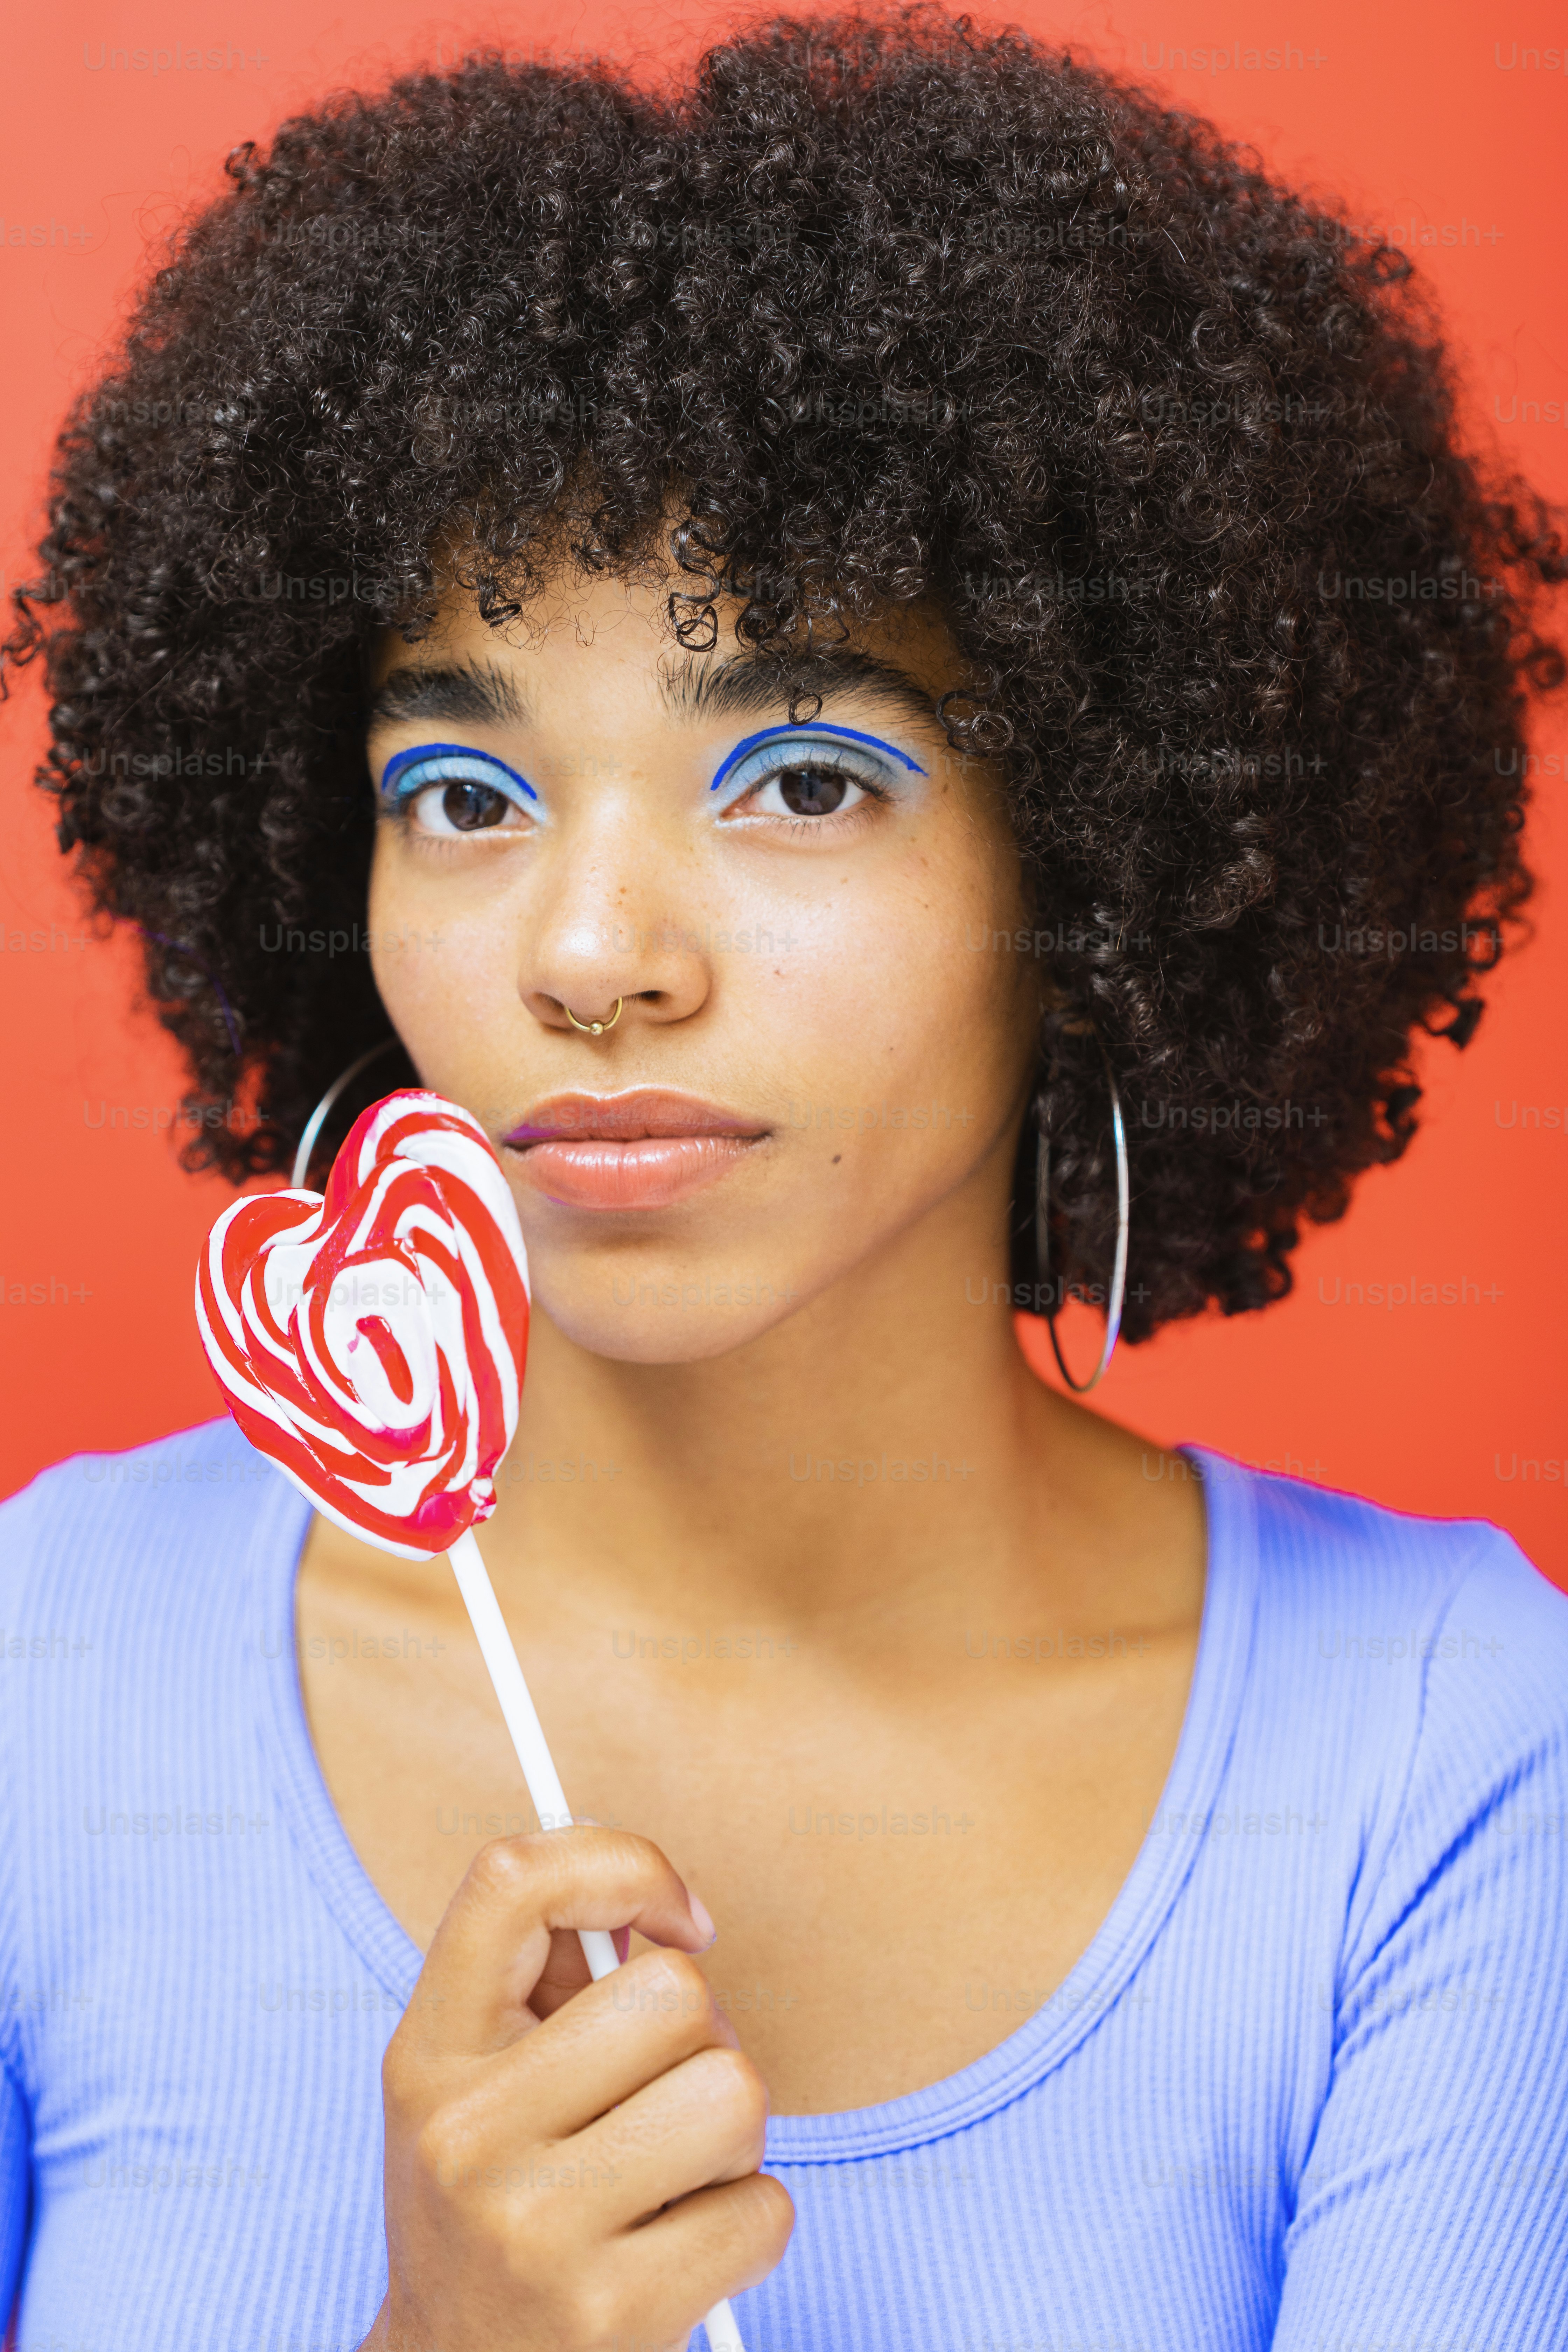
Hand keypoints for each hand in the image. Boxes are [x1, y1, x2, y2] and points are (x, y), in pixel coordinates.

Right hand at [357, 1827, 793, 2350]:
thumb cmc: (494, 2211)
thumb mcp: (481, 2087)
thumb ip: (550, 1981)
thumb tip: (660, 1905)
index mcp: (428, 2057)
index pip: (512, 1880)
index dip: (623, 1863)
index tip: (676, 1919)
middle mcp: (467, 2135)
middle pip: (675, 1992)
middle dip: (704, 2039)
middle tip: (667, 2096)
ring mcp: (534, 2229)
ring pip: (735, 2091)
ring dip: (735, 2135)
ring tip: (677, 2175)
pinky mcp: (612, 2313)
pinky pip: (765, 2207)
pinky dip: (749, 2225)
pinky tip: (684, 2252)